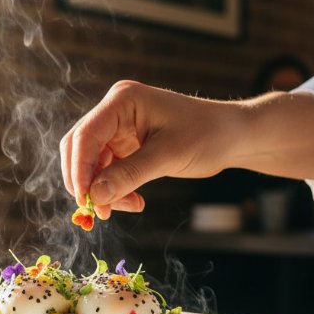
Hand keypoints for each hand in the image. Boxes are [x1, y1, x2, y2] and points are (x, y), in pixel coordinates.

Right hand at [60, 80, 313, 218]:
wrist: (233, 136)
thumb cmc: (206, 135)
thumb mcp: (167, 157)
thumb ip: (128, 175)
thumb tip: (93, 197)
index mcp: (122, 101)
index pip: (86, 135)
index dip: (79, 169)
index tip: (84, 200)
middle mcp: (115, 111)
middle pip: (81, 149)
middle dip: (87, 182)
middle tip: (97, 212)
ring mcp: (119, 128)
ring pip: (93, 164)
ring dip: (103, 190)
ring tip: (128, 208)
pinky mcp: (126, 145)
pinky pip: (108, 170)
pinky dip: (116, 189)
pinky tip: (134, 203)